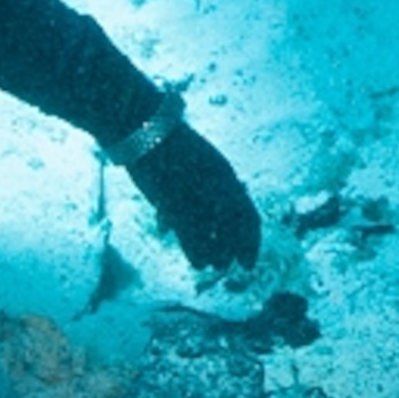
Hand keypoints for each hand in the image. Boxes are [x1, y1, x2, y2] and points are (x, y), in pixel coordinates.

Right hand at [129, 123, 262, 275]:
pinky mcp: (176, 205)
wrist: (147, 130)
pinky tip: (199, 262)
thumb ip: (212, 182)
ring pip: (217, 240)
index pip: (249, 216)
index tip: (249, 256)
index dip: (252, 240)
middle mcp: (219, 189)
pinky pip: (193, 239)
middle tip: (242, 267)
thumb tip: (218, 202)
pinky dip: (198, 254)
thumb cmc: (170, 144)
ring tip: (217, 265)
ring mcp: (199, 197)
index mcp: (227, 176)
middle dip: (243, 251)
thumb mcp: (200, 160)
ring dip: (219, 256)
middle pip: (239, 231)